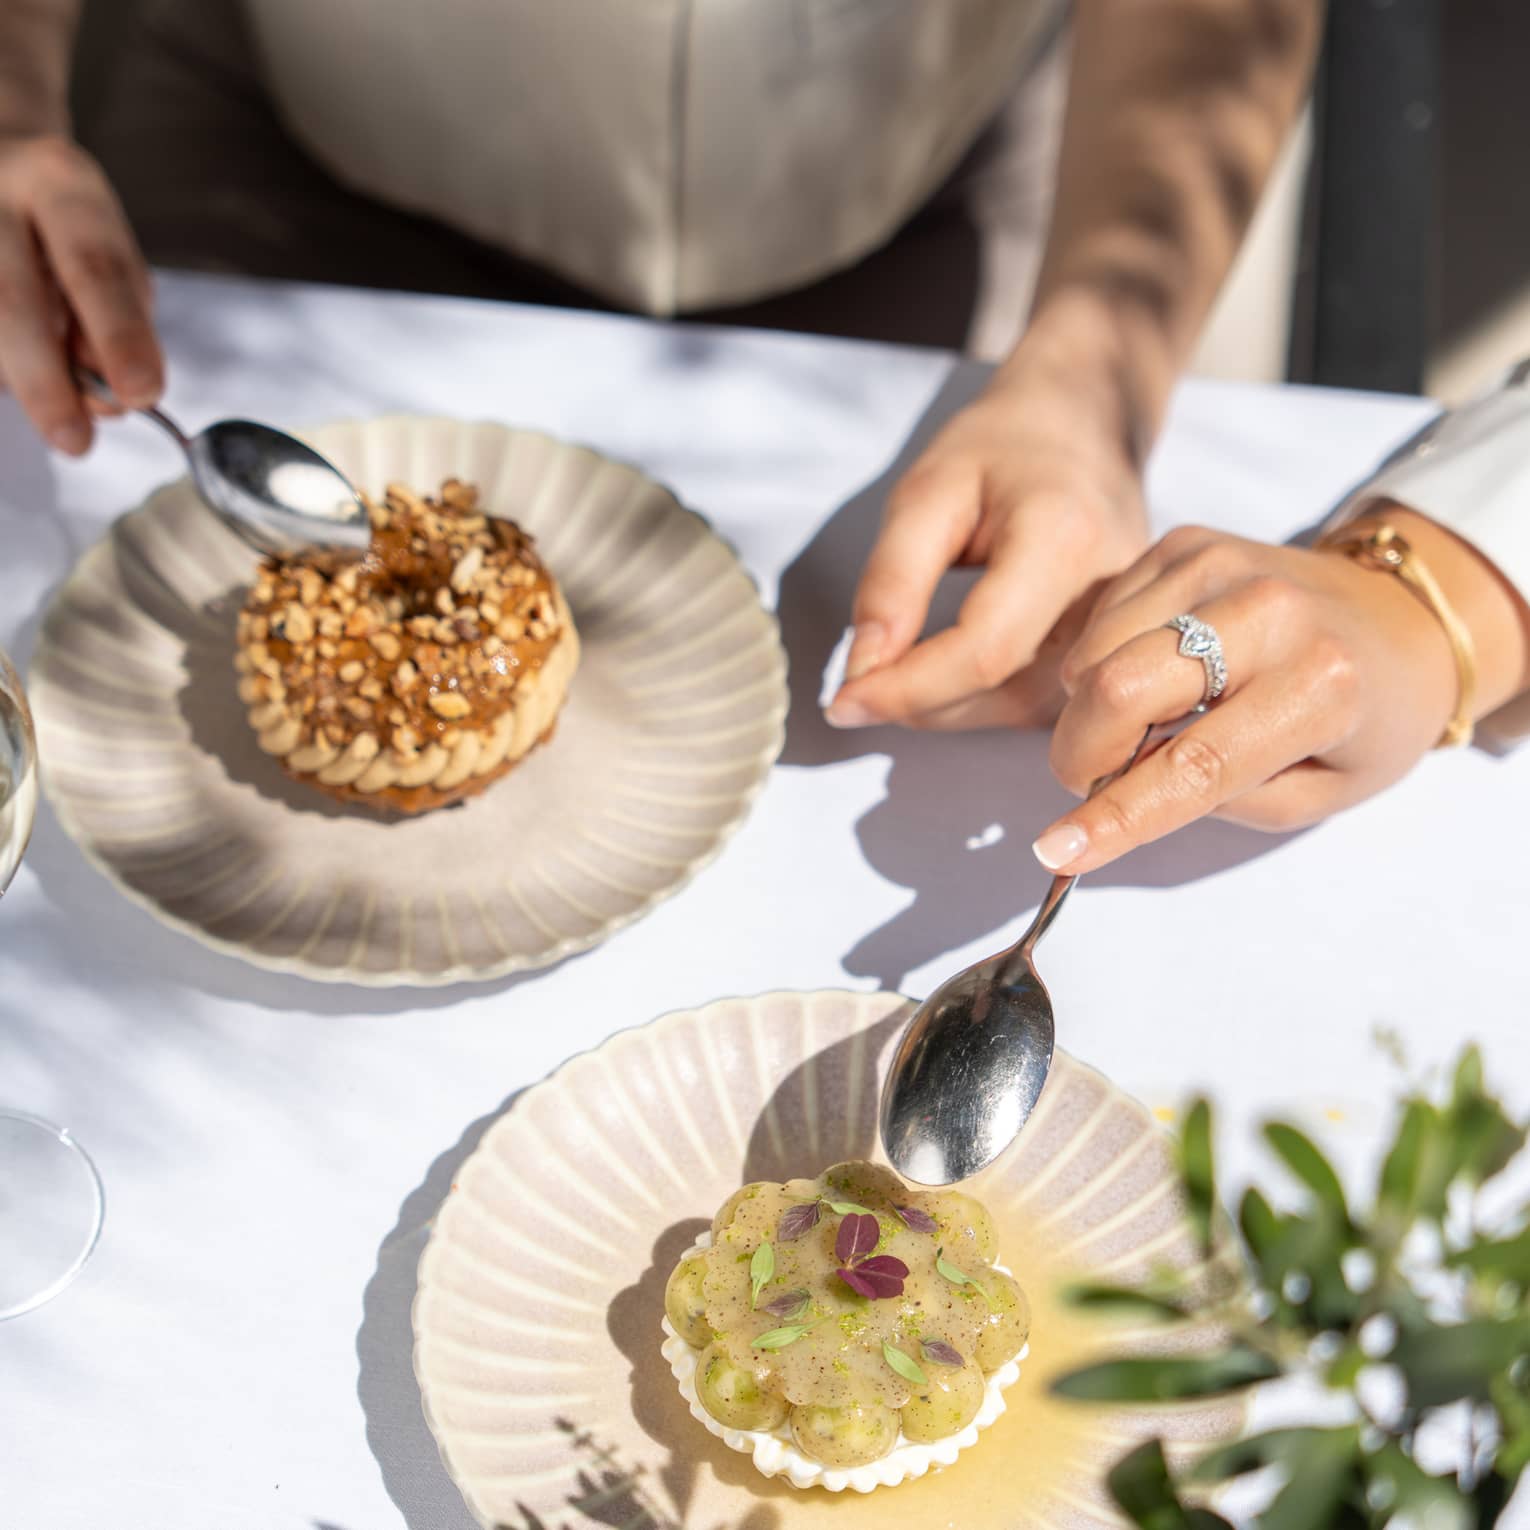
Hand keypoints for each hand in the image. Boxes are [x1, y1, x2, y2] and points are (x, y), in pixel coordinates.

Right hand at [0, 132, 161, 453]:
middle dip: (46, 382)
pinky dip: (0, 371)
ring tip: (54, 401)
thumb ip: (120, 322)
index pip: (95, 267)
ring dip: (16, 377)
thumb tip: (107, 399)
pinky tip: (19, 371)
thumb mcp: (110, 260)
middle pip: (10, 301)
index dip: (120, 336)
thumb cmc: (65, 231)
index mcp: (60, 184)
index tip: (143, 395)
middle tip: (76, 440)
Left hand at [824, 297, 1152, 731]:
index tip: (842, 702)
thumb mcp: (927, 491)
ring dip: (945, 710)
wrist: (1088, 419)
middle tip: (859, 681)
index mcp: (1065, 541)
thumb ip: (893, 579)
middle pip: (1004, 695)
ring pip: (1022, 712)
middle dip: (917, 703)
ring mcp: (1122, 630)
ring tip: (899, 672)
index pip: (983, 653)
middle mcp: (1110, 598)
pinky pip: (1042, 704)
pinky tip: (946, 670)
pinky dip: (978, 701)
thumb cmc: (1003, 445)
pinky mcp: (1115, 647)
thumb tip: (865, 671)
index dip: (906, 689)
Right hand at [1032, 512, 1529, 874]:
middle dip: (1081, 751)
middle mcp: (1269, 612)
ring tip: (1138, 724)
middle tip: (1089, 779)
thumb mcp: (1314, 793)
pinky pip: (1100, 619)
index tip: (1056, 851)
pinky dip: (1102, 662)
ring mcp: (1220, 566)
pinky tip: (1150, 675)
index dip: (1117, 815)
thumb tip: (1111, 785)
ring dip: (1090, 709)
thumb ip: (1216, 798)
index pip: (1194, 766)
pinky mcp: (1186, 544)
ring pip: (1095, 653)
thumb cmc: (1363, 724)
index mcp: (1319, 688)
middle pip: (1119, 687)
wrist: (1401, 618)